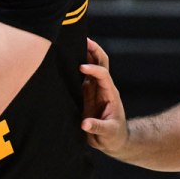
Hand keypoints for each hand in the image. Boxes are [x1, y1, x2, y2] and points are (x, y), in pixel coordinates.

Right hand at [80, 38, 129, 154]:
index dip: (94, 69)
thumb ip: (97, 127)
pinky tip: (65, 58)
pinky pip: (81, 76)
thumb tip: (84, 124)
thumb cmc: (113, 136)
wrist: (113, 140)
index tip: (81, 67)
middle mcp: (102, 87)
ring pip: (91, 65)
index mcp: (110, 93)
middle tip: (83, 39)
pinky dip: (75, 65)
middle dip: (94, 50)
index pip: (103, 75)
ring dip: (84, 53)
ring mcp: (94, 89)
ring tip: (72, 42)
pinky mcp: (86, 93)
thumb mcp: (108, 133)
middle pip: (101, 62)